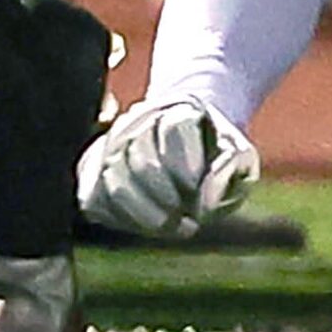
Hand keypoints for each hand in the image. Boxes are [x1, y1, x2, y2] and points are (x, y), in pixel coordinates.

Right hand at [76, 93, 260, 237]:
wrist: (188, 152)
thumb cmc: (217, 159)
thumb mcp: (242, 159)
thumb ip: (233, 169)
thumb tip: (204, 198)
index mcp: (180, 105)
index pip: (174, 128)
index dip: (189, 170)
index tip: (204, 198)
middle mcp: (138, 118)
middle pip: (143, 163)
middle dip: (170, 201)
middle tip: (190, 222)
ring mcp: (109, 144)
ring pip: (117, 184)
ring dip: (149, 216)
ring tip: (174, 227)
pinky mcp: (89, 173)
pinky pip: (99, 202)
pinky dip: (127, 221)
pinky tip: (151, 225)